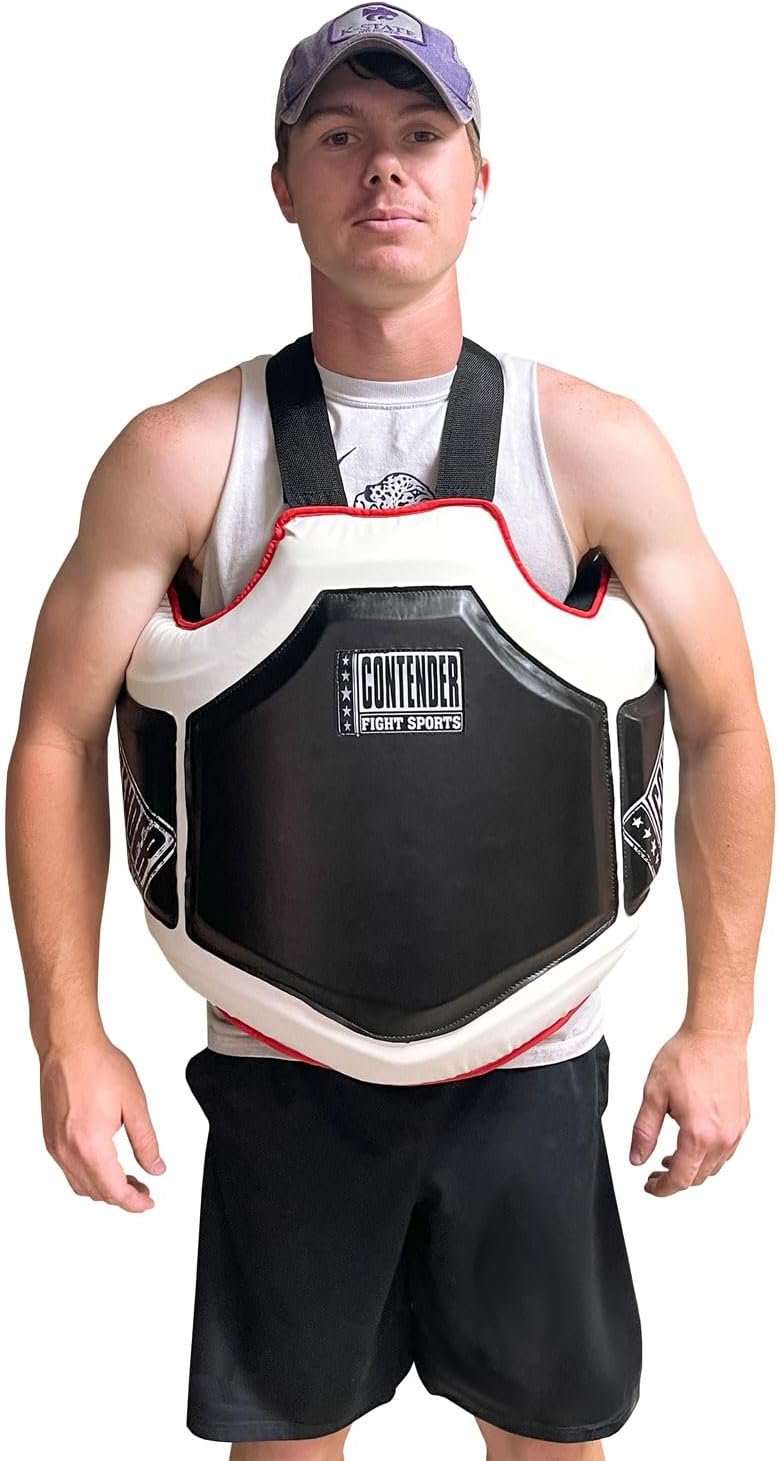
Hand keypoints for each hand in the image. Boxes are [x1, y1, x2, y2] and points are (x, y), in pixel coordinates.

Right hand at [39, 1032, 165, 1211]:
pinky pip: (69, 1171)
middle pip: (96, 1192)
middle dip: (122, 1197)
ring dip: (104, 1189)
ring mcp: (55, 1146)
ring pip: (81, 1185)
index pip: (114, 1191)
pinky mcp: (50, 1138)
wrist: (69, 1046)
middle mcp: (68, 1151)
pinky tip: (105, 1165)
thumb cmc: (98, 1066)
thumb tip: (155, 1167)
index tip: (148, 1202)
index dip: (135, 1202)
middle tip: (144, 1190)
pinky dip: (88, 1176)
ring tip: (128, 1180)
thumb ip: (146, 1141)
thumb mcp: (135, 1104)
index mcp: (91, 1145)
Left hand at [629, 1025, 749, 1195]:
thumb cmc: (688, 1056)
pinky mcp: (742, 1121)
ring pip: (714, 1167)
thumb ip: (644, 1131)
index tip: (650, 1186)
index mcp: (698, 1134)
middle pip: (698, 1177)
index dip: (662, 1188)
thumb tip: (636, 1157)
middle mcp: (722, 1137)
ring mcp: (736, 1130)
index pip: (680, 1178)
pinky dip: (709, 1156)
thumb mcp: (654, 1094)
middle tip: (655, 1172)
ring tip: (671, 1157)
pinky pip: (726, 1152)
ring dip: (692, 1169)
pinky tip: (694, 1143)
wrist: (715, 1036)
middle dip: (675, 1179)